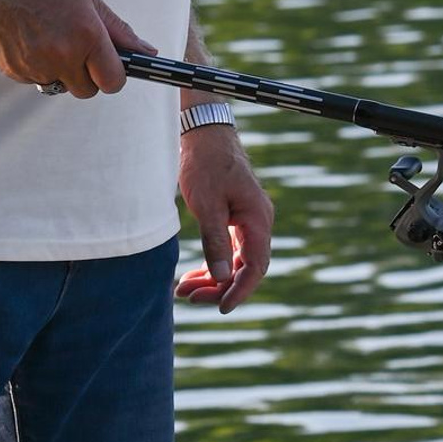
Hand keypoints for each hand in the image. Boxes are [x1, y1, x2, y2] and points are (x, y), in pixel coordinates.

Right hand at [0, 0, 146, 99]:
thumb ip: (118, 31)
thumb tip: (144, 51)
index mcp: (86, 35)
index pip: (113, 81)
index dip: (112, 76)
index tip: (109, 68)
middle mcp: (62, 54)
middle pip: (87, 90)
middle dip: (86, 75)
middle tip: (76, 49)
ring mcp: (37, 65)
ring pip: (59, 85)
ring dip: (59, 70)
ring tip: (48, 37)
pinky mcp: (15, 71)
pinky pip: (36, 80)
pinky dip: (36, 67)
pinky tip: (30, 40)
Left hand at [175, 126, 272, 312]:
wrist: (204, 133)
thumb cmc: (206, 163)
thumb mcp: (207, 204)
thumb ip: (214, 240)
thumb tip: (220, 277)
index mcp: (257, 219)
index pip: (255, 266)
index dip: (239, 291)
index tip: (220, 307)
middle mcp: (258, 222)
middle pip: (246, 267)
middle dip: (220, 287)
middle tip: (190, 298)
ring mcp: (248, 220)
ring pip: (235, 260)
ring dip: (213, 278)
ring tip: (184, 290)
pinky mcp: (235, 217)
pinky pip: (228, 249)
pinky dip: (212, 263)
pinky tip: (192, 275)